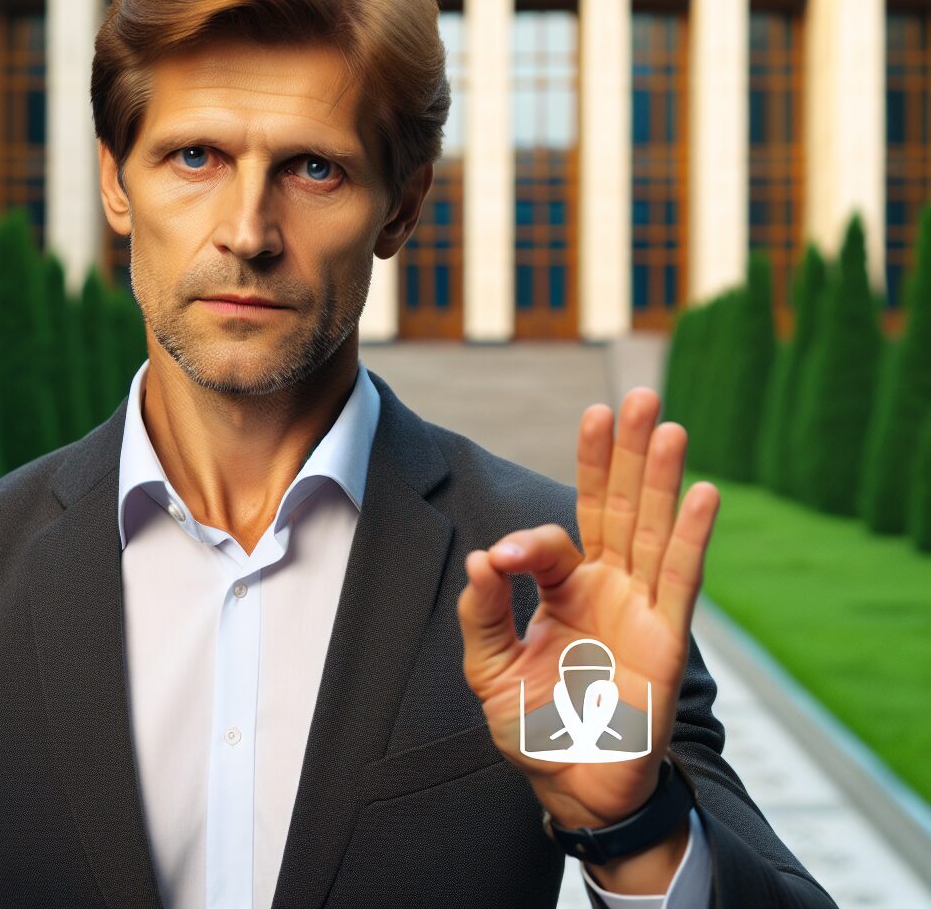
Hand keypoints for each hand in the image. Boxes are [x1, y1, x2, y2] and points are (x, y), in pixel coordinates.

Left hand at [457, 388, 719, 834]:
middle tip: (633, 397)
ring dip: (659, 478)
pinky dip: (691, 537)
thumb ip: (484, 613)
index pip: (551, 542)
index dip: (529, 542)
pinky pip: (682, 580)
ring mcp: (641, 605)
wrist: (575, 785)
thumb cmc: (535, 725)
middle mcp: (607, 584)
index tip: (504, 560)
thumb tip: (481, 556)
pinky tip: (702, 492)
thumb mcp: (490, 670)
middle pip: (617, 505)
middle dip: (623, 453)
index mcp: (565, 586)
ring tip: (664, 424)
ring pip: (651, 529)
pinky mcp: (668, 637)